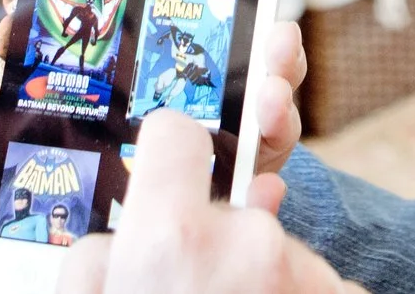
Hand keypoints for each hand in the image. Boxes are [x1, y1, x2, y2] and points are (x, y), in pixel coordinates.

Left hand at [0, 0, 308, 209]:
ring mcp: (142, 188)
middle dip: (270, 68)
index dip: (229, 22)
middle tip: (280, 49)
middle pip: (225, 90)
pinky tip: (263, 189)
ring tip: (272, 106)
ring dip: (272, 123)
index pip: (176, 41)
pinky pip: (213, 221)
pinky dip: (252, 200)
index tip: (261, 5)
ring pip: (232, 150)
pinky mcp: (135, 241)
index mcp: (95, 81)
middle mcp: (135, 130)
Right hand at [59, 112, 361, 293]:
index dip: (165, 159)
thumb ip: (99, 266)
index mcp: (171, 241)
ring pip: (276, 258)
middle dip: (217, 251)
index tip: (165, 185)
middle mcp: (249, 244)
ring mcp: (305, 276)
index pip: (175, 136)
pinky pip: (315, 291)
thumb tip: (125, 236)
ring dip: (260, 289)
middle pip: (232, 213)